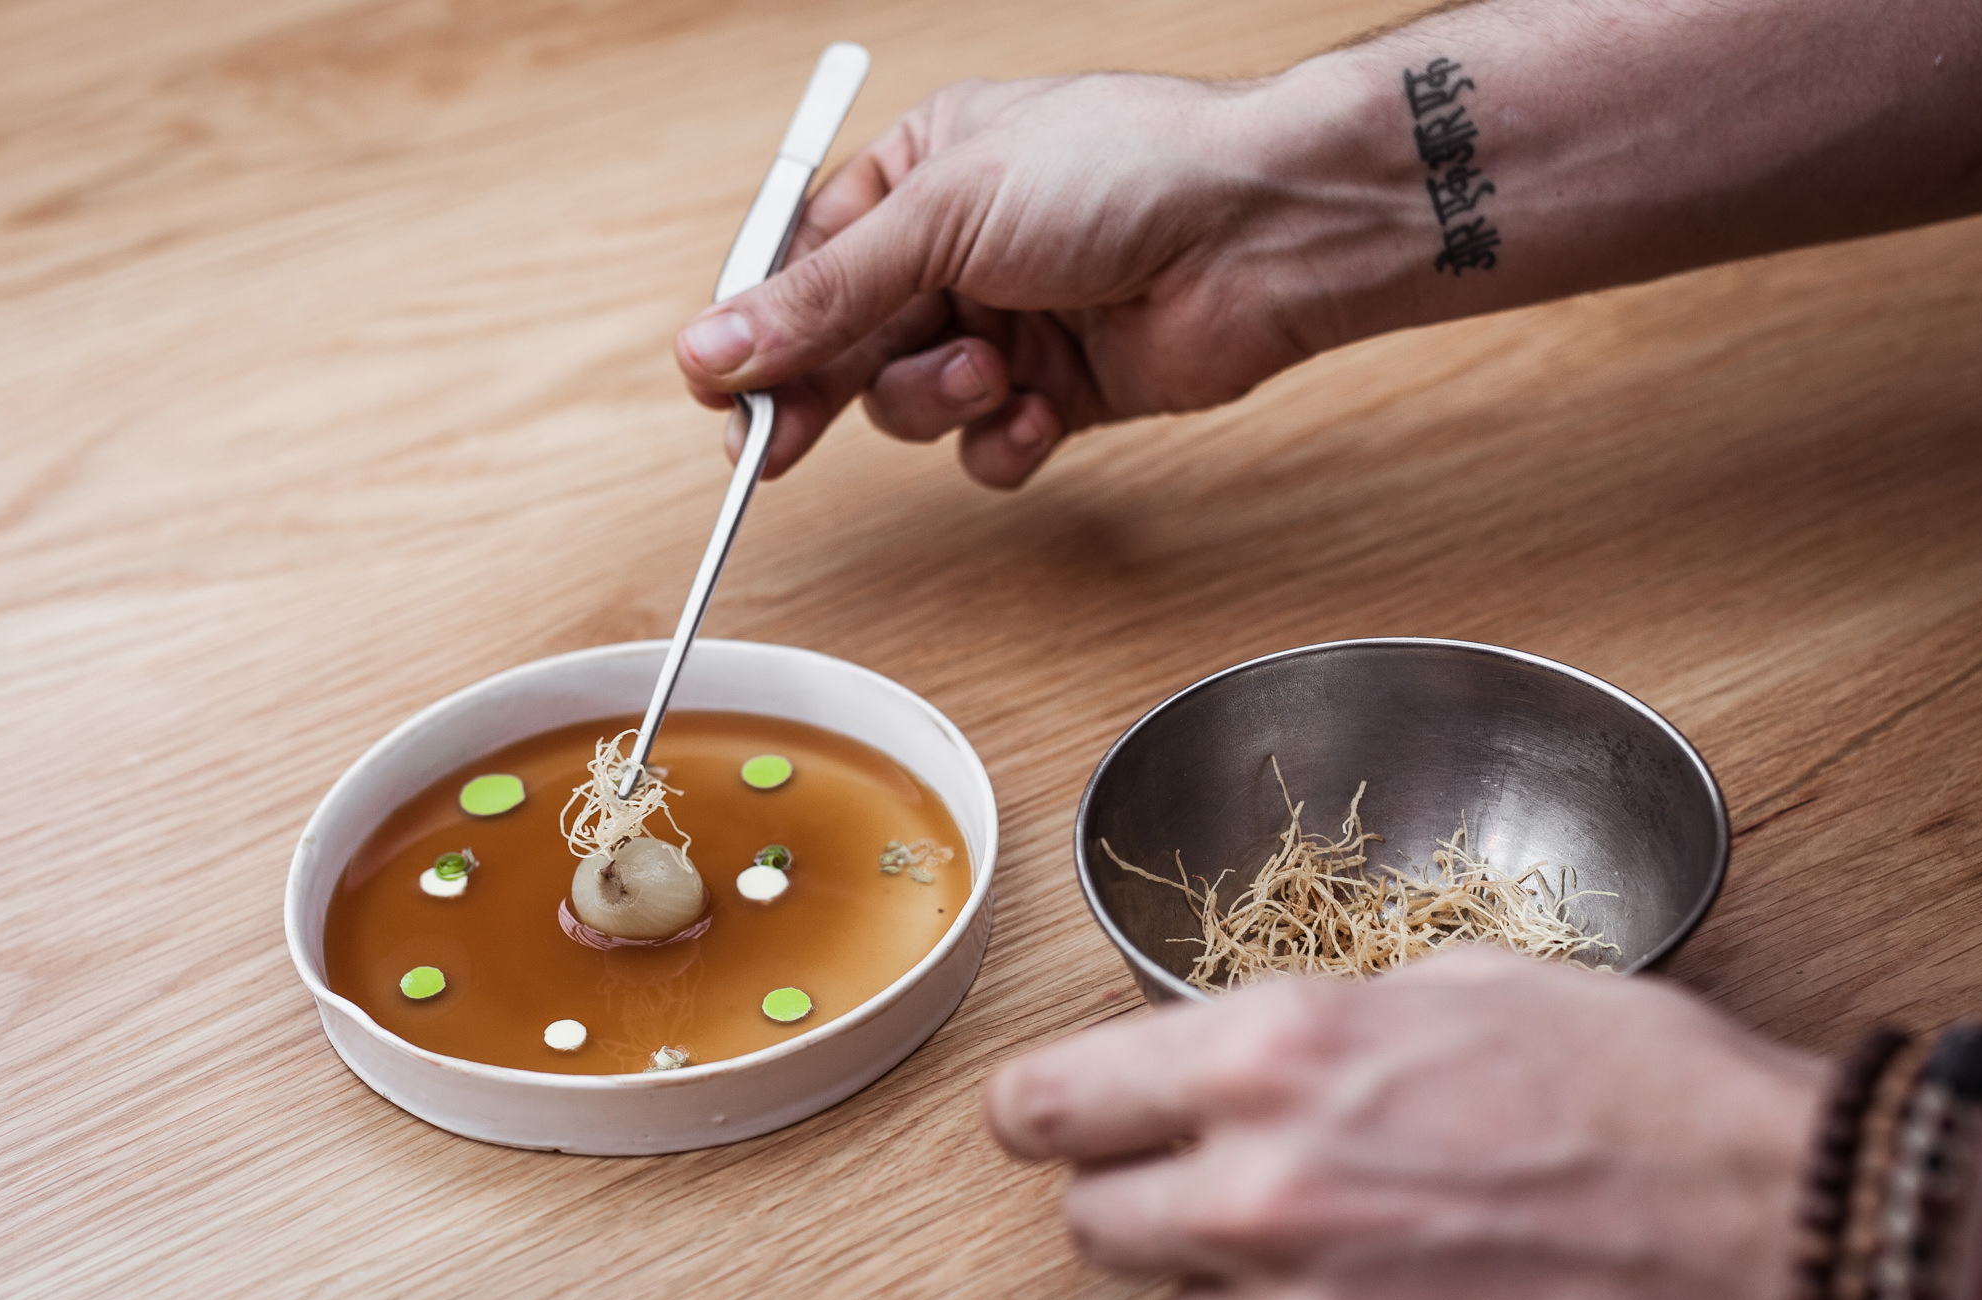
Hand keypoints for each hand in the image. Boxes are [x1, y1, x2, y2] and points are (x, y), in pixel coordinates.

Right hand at [673, 70, 1385, 486]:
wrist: (1266, 229)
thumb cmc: (1126, 171)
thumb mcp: (946, 213)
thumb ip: (826, 292)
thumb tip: (715, 343)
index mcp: (920, 172)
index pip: (804, 264)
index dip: (758, 331)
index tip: (719, 388)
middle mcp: (958, 250)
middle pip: (846, 344)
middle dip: (824, 390)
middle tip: (778, 445)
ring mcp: (1010, 323)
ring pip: (912, 402)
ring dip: (938, 401)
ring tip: (994, 370)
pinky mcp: (1061, 393)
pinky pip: (988, 446)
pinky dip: (1004, 442)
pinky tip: (1039, 413)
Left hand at [984, 947, 1826, 1299]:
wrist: (1771, 1221)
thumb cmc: (1638, 1085)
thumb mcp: (1459, 985)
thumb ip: (1320, 1018)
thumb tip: (1254, 1041)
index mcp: (1272, 1054)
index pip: (1054, 1100)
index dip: (1036, 1106)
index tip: (1043, 1110)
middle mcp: (1260, 1190)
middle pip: (1089, 1221)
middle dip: (1118, 1188)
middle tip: (1171, 1165)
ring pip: (1172, 1295)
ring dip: (1205, 1260)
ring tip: (1298, 1219)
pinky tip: (1350, 1273)